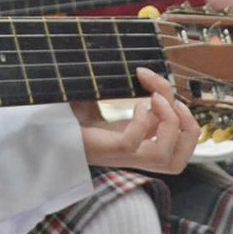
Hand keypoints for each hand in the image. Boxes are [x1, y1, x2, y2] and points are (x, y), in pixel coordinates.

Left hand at [70, 68, 199, 174]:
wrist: (43, 124)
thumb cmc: (72, 113)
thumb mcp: (108, 99)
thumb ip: (127, 90)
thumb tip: (144, 70)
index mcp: (139, 145)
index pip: (178, 149)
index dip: (187, 123)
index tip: (170, 96)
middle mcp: (133, 155)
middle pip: (179, 163)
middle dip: (189, 130)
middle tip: (171, 102)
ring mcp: (120, 156)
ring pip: (166, 160)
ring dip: (170, 125)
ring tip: (155, 100)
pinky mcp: (104, 150)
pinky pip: (132, 145)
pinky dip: (140, 122)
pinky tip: (133, 105)